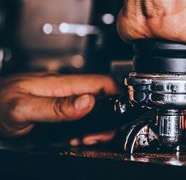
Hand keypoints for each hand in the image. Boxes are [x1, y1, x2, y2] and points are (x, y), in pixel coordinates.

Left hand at [0, 73, 118, 143]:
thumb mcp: (24, 108)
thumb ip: (57, 106)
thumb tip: (89, 101)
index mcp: (61, 84)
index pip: (101, 83)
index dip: (118, 95)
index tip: (125, 111)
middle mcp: (62, 90)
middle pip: (100, 97)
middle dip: (108, 116)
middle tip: (102, 134)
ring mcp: (58, 100)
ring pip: (90, 108)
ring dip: (96, 125)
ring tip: (89, 139)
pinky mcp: (52, 111)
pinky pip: (76, 116)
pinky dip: (83, 129)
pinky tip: (77, 138)